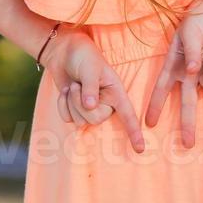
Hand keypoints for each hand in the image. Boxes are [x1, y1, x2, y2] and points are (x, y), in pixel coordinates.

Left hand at [45, 28, 144, 151]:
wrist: (64, 52)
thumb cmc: (83, 56)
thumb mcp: (90, 68)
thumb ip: (91, 88)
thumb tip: (91, 107)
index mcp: (116, 93)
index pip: (128, 115)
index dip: (134, 132)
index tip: (140, 149)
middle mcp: (106, 104)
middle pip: (95, 119)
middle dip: (80, 103)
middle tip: (76, 86)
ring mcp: (91, 109)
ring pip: (81, 121)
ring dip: (70, 102)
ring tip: (73, 86)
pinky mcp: (76, 111)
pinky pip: (68, 119)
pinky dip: (62, 105)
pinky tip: (65, 92)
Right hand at [143, 0, 202, 148]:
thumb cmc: (199, 20)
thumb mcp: (190, 32)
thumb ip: (191, 53)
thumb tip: (192, 71)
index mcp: (174, 64)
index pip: (162, 88)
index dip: (156, 105)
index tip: (149, 124)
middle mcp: (188, 73)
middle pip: (187, 103)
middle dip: (188, 124)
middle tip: (188, 144)